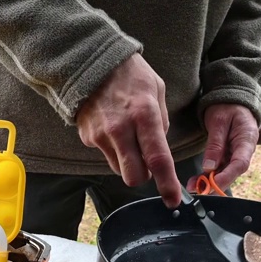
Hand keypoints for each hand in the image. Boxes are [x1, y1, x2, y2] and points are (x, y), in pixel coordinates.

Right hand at [76, 54, 182, 206]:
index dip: (167, 184)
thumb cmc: (129, 74)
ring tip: (128, 137)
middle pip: (134, 176)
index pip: (157, 160)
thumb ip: (161, 121)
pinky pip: (105, 155)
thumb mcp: (156, 89)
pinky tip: (112, 127)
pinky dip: (113, 149)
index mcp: (144, 115)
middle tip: (147, 163)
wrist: (89, 61)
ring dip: (128, 163)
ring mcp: (101, 135)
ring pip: (119, 170)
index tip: (172, 199)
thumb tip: (159, 148)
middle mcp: (121, 129)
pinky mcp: (88, 137)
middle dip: (144, 177)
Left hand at [192, 103, 258, 191]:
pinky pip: (219, 168)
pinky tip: (196, 181)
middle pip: (233, 172)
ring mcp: (237, 154)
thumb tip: (209, 167)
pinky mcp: (228, 156)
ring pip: (225, 172)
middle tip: (199, 189)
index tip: (212, 185)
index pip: (240, 163)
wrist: (232, 101)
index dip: (227, 177)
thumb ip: (215, 145)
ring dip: (210, 181)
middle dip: (216, 183)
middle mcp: (244, 150)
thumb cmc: (228, 107)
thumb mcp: (219, 122)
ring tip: (193, 186)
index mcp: (247, 139)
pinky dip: (208, 175)